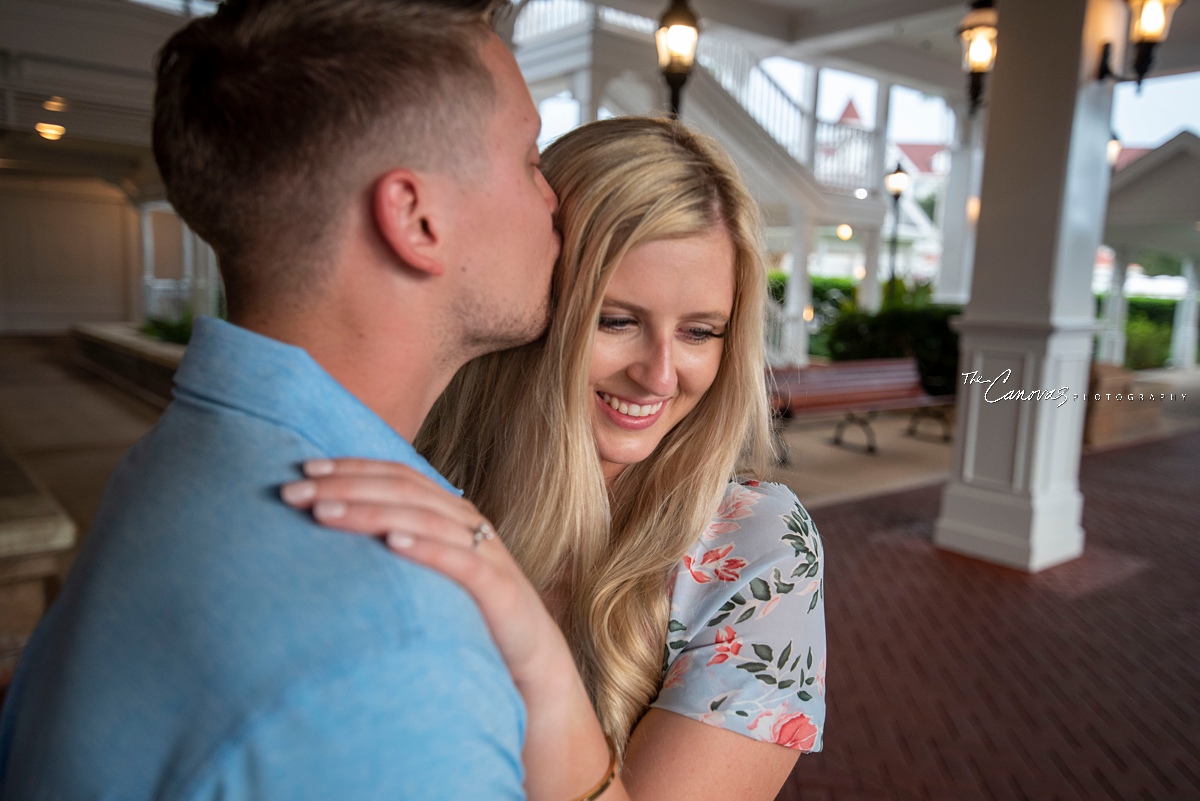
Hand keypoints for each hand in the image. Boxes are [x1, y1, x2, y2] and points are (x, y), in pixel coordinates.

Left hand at [280, 458, 558, 686]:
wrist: (530, 656)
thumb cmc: (468, 612)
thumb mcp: (428, 571)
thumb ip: (396, 545)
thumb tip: (334, 534)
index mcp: (448, 511)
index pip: (396, 475)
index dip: (351, 467)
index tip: (304, 468)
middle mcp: (465, 521)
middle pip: (401, 490)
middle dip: (344, 486)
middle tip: (294, 490)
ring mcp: (483, 550)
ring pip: (422, 518)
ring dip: (370, 511)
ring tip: (324, 512)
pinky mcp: (497, 586)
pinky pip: (459, 561)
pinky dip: (425, 547)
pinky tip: (391, 542)